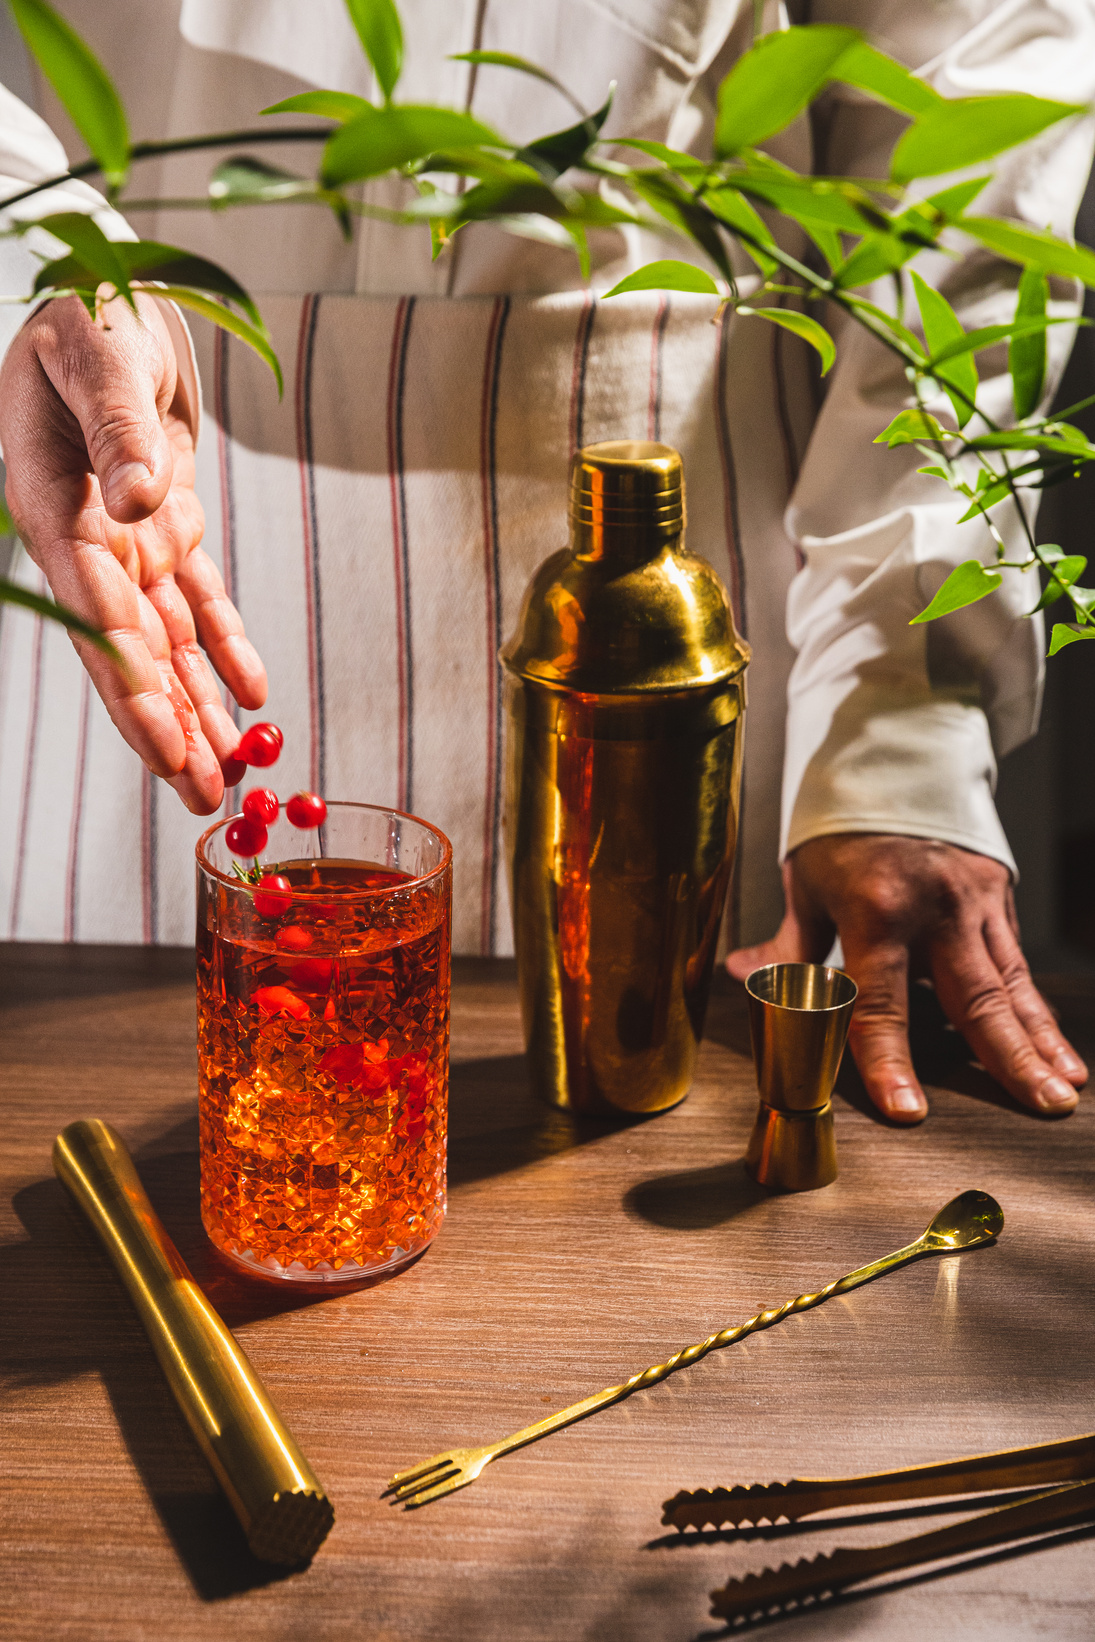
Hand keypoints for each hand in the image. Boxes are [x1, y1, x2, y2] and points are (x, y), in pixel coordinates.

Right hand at [0, 290, 265, 812]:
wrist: (109, 303)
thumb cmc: (90, 318)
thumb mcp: (99, 361)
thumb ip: (117, 432)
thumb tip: (138, 507)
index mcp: (53, 508)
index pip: (94, 611)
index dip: (128, 680)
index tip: (160, 741)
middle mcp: (90, 540)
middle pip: (130, 650)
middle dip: (165, 725)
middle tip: (202, 795)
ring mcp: (129, 541)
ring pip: (168, 641)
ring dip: (197, 706)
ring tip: (228, 776)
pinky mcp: (167, 531)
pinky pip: (201, 602)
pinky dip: (227, 646)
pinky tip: (253, 696)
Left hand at [727, 833, 1086, 1122]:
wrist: (897, 751)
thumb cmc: (844, 821)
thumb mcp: (807, 880)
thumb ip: (789, 942)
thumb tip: (742, 978)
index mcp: (876, 907)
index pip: (880, 1002)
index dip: (889, 1061)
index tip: (907, 1109)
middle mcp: (936, 907)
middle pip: (973, 999)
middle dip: (1009, 1060)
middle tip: (1040, 1106)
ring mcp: (975, 901)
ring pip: (1012, 985)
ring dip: (1040, 1042)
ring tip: (1064, 1090)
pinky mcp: (999, 895)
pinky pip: (1017, 963)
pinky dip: (1039, 1010)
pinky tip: (1060, 1051)